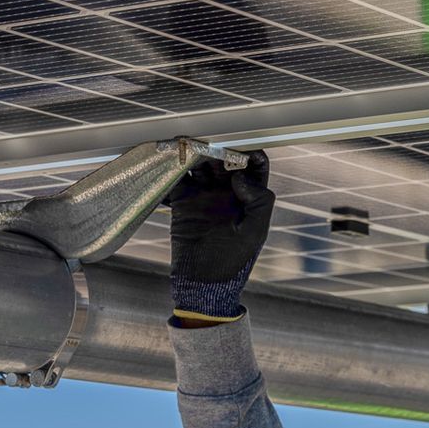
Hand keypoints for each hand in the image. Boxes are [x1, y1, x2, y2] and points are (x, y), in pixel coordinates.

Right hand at [167, 151, 273, 319]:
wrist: (202, 284)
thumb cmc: (234, 261)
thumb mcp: (255, 232)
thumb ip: (259, 201)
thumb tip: (241, 176)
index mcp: (249, 198)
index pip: (255, 166)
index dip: (250, 152)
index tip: (240, 147)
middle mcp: (227, 192)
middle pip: (223, 158)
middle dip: (217, 147)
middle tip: (208, 143)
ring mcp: (204, 195)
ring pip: (199, 164)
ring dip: (193, 153)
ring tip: (186, 146)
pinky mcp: (182, 202)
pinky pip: (176, 179)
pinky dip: (172, 169)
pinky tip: (170, 161)